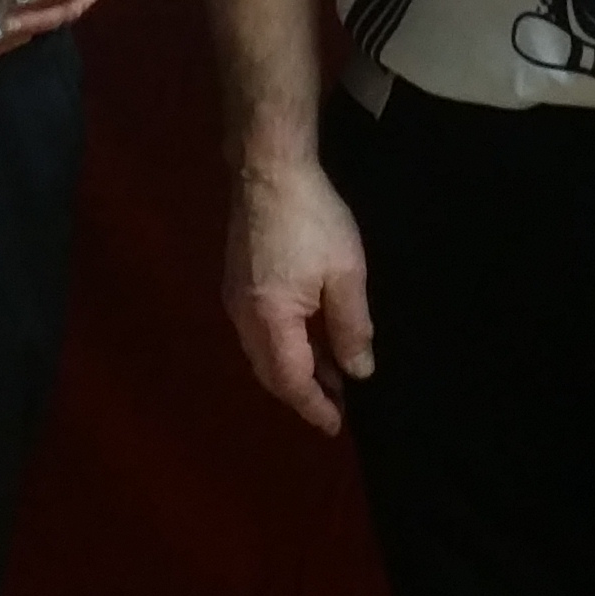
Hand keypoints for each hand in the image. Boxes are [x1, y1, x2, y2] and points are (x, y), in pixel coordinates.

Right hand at [225, 159, 374, 433]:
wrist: (269, 170)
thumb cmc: (313, 220)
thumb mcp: (345, 275)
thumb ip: (351, 328)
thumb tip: (359, 372)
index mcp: (270, 320)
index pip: (291, 380)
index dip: (314, 406)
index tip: (337, 425)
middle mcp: (243, 317)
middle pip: (270, 373)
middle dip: (302, 394)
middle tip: (336, 406)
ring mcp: (235, 298)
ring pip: (262, 353)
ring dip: (294, 370)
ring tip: (329, 376)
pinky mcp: (237, 280)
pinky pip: (258, 331)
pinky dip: (283, 347)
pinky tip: (307, 339)